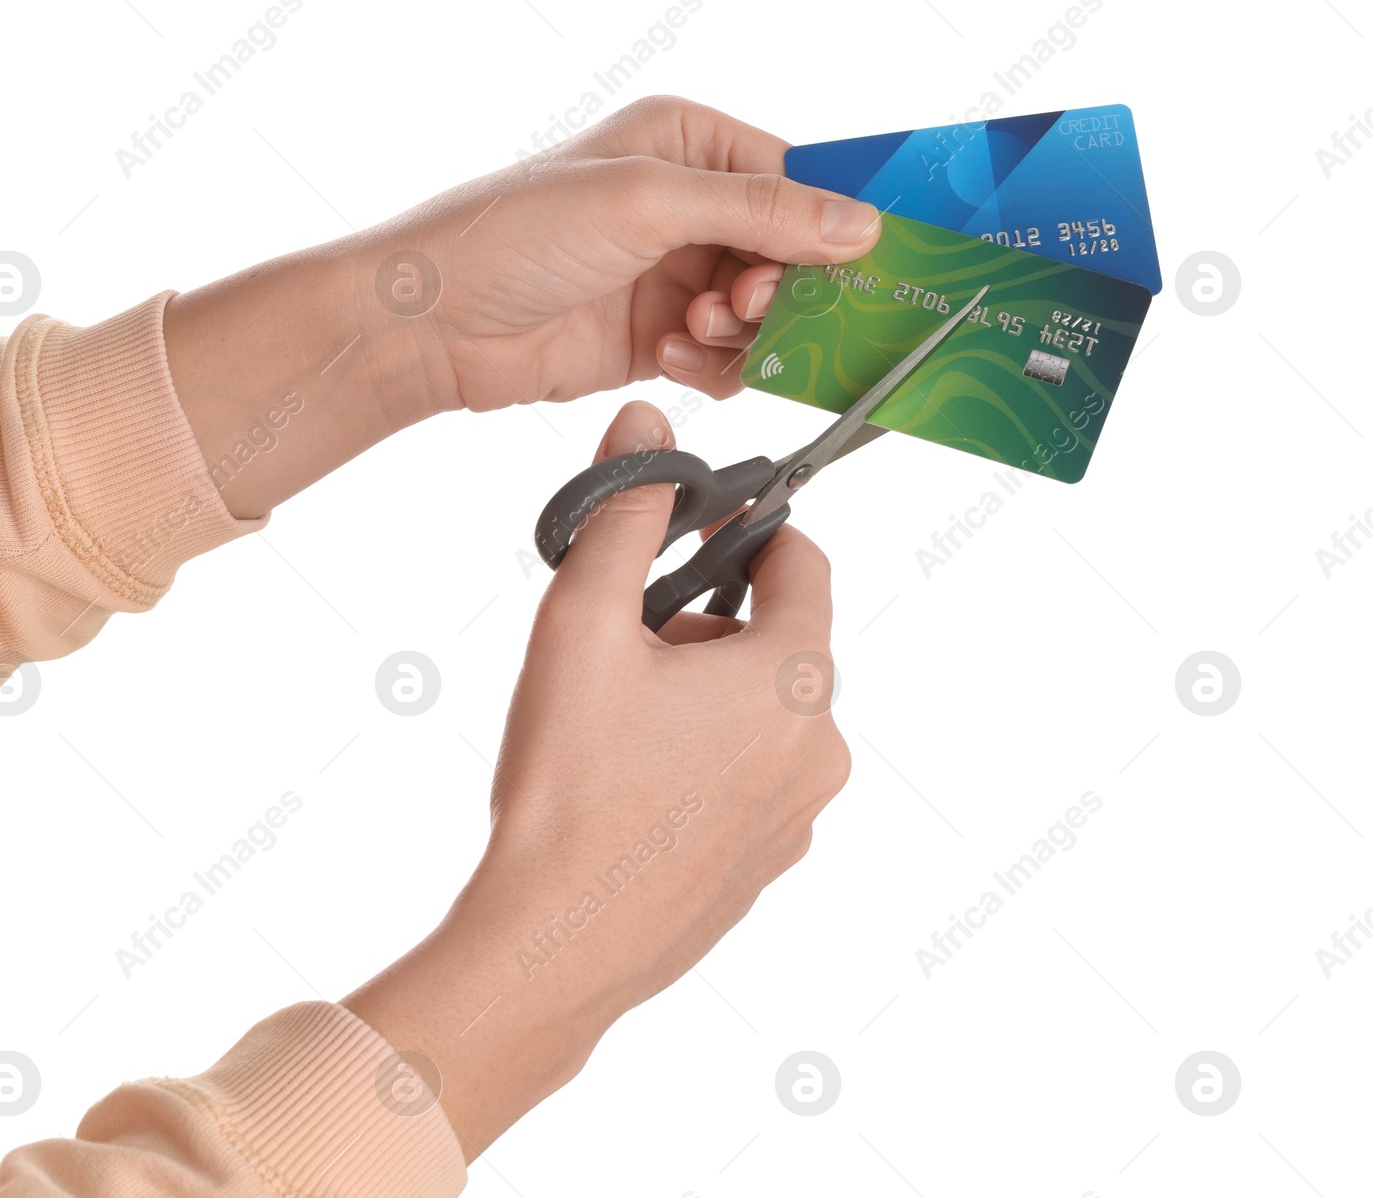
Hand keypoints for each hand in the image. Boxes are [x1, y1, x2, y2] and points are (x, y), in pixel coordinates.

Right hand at [343, 399, 850, 1157]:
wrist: (552, 945)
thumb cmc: (569, 785)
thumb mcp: (584, 624)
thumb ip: (624, 514)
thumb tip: (649, 428)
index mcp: (795, 679)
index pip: (805, 563)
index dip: (752, 530)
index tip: (697, 527)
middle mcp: (819, 749)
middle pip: (776, 642)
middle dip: (705, 623)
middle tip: (623, 642)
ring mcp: (799, 817)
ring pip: (760, 713)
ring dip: (702, 694)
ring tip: (615, 721)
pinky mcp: (767, 865)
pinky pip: (748, 778)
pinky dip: (702, 759)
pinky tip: (630, 786)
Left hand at [390, 94, 882, 409]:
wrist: (433, 322)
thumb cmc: (516, 232)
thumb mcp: (645, 202)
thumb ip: (759, 211)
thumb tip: (858, 223)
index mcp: (689, 140)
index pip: (800, 174)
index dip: (837, 220)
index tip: (871, 262)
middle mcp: (690, 202)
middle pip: (792, 251)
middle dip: (780, 285)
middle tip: (744, 302)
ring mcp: (675, 272)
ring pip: (765, 312)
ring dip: (742, 330)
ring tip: (690, 327)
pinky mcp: (660, 335)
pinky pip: (727, 357)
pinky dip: (712, 365)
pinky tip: (667, 353)